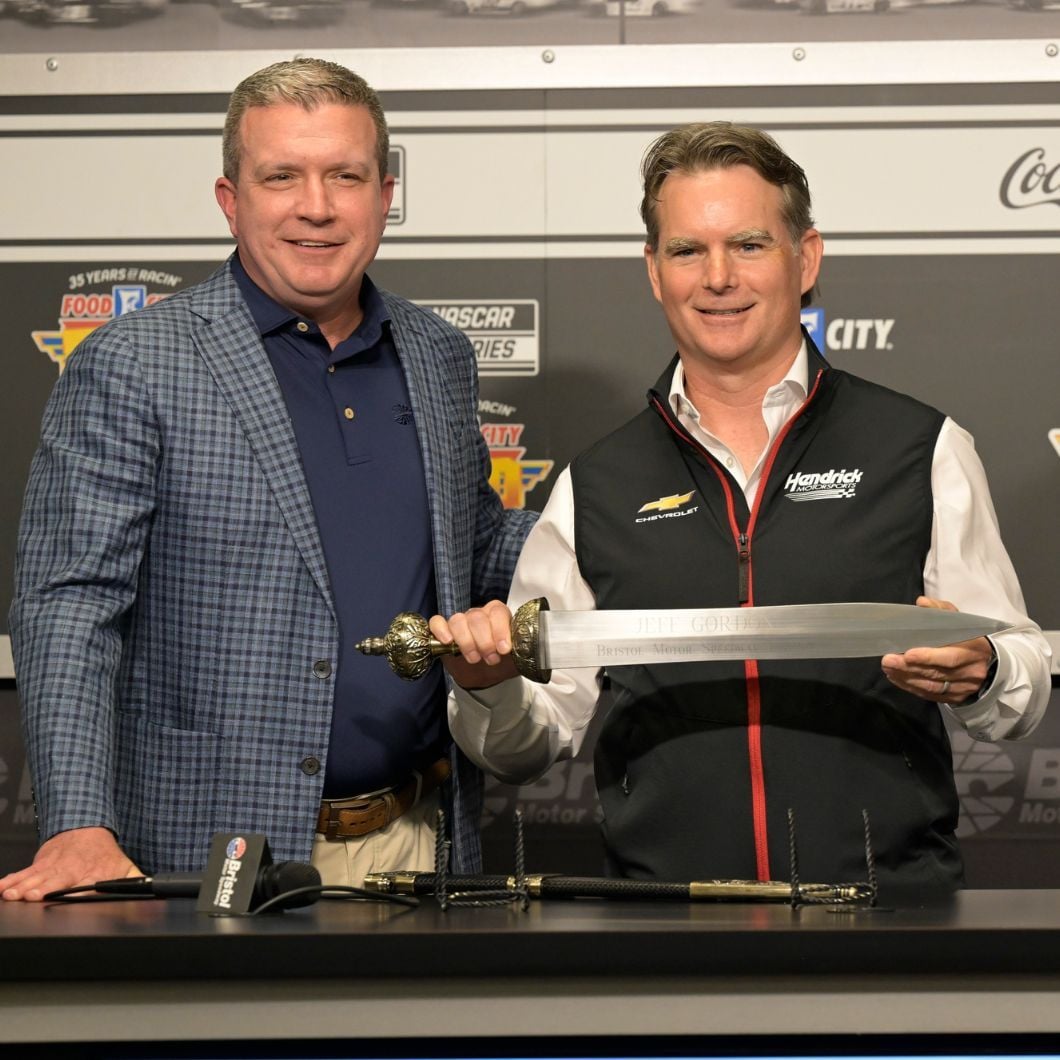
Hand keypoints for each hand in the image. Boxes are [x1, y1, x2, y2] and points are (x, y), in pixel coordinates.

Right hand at [0, 826, 140, 901]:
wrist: (85, 828)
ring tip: (12, 894)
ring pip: (35, 878)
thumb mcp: (125, 867)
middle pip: (55, 882)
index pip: (84, 887)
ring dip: (22, 886)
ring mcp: (52, 868)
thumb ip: (138, 884)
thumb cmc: (104, 855)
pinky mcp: (37, 865)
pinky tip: (0, 889)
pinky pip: (21, 873)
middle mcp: (70, 872)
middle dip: (43, 889)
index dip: (74, 893)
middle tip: (31, 896)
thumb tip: (151, 906)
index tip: (65, 896)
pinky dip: (9, 880)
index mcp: (93, 874)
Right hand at [429, 600, 519, 689]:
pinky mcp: (444, 631)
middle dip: (484, 641)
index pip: (498, 612)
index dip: (500, 630)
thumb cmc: (501, 662)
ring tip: (473, 659)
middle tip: (490, 659)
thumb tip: (535, 652)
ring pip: (458, 620)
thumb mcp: (516, 659)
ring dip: (466, 641)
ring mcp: (460, 621)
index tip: (504, 650)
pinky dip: (441, 630)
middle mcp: (479, 614)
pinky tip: (448, 642)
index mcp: (498, 615)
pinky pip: (437, 622)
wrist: (485, 675)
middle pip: (477, 618)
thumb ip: (524, 653)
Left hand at [881, 596, 993, 704]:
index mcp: (975, 649)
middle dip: (909, 667)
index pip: (951, 657)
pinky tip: (896, 677)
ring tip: (888, 668)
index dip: (929, 657)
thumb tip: (922, 602)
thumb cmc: (969, 639)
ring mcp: (964, 687)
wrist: (990, 663)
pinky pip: (931, 695)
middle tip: (888, 660)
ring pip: (932, 686)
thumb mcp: (959, 621)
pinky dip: (911, 686)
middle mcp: (971, 671)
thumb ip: (940, 610)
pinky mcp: (956, 697)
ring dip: (906, 677)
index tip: (908, 654)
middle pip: (937, 673)